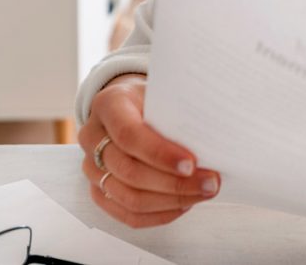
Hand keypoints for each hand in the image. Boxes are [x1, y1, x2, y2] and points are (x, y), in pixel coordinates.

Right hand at [78, 74, 220, 227]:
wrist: (128, 105)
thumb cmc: (151, 99)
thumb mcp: (163, 92)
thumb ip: (178, 111)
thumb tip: (214, 137)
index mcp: (108, 105)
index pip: (128, 135)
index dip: (160, 154)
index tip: (191, 164)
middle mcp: (93, 136)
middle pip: (129, 171)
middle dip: (174, 183)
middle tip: (210, 183)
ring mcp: (91, 167)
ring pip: (129, 198)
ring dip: (171, 201)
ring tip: (202, 193)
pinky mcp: (98, 190)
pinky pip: (128, 214)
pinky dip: (159, 214)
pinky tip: (184, 204)